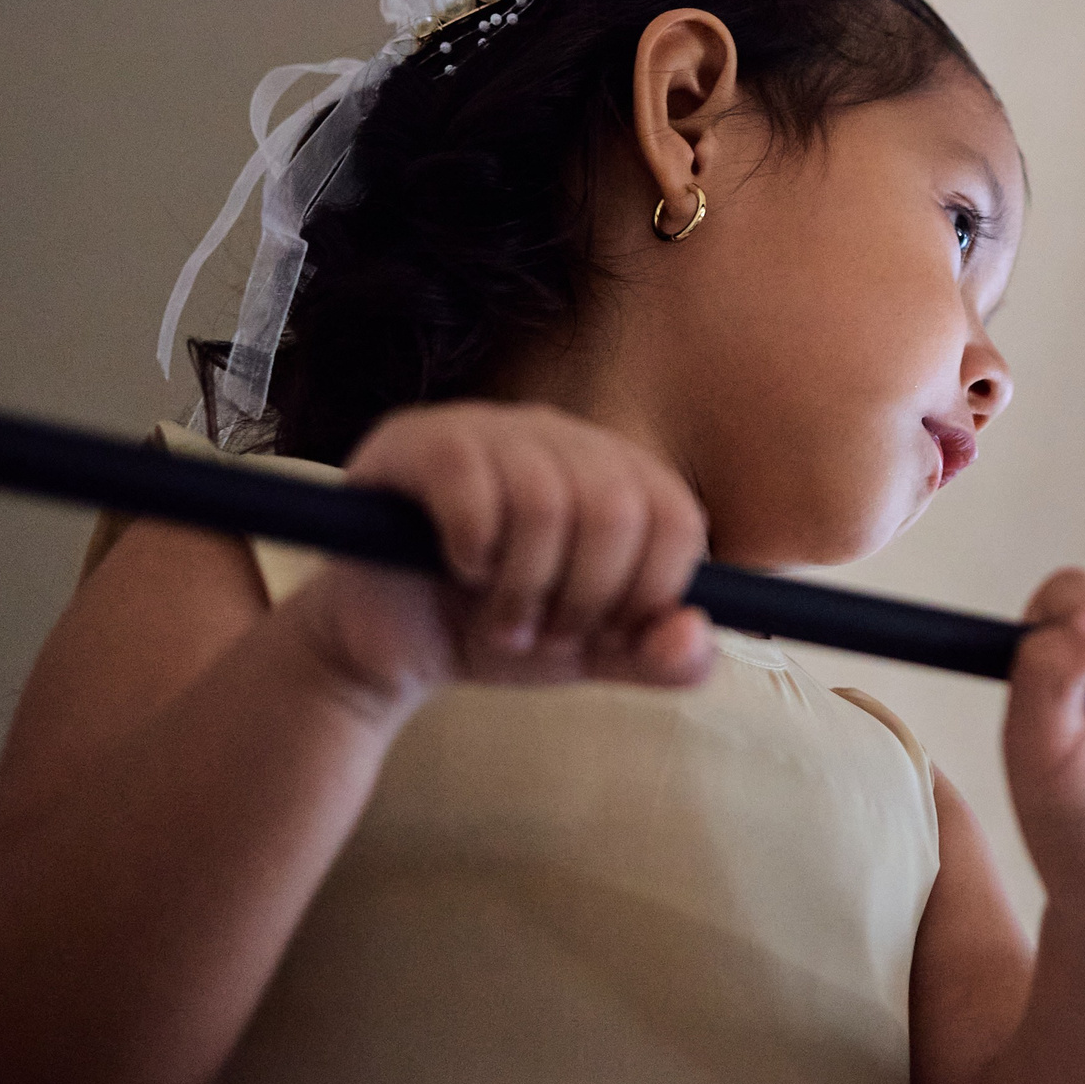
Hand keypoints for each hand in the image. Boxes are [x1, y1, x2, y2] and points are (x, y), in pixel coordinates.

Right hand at [279, 403, 716, 713]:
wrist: (390, 646)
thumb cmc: (495, 628)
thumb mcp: (590, 653)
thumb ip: (656, 655)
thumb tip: (694, 637)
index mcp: (618, 472)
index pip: (678, 516)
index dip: (652, 591)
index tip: (608, 633)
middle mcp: (561, 436)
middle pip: (616, 509)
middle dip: (584, 598)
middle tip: (545, 635)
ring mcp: (489, 428)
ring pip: (544, 501)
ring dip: (523, 588)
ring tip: (501, 621)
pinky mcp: (418, 442)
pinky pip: (470, 484)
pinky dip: (473, 550)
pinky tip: (459, 572)